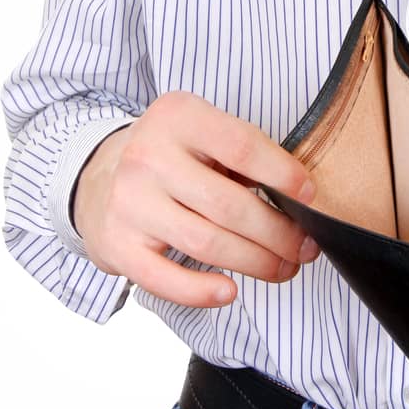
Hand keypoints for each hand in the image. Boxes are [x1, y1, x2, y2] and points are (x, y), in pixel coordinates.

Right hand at [71, 88, 320, 307]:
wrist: (97, 176)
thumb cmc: (169, 156)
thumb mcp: (200, 133)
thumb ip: (240, 154)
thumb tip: (298, 197)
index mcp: (177, 116)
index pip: (242, 146)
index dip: (284, 175)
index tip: (311, 196)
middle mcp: (148, 156)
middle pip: (230, 204)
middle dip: (278, 233)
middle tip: (305, 248)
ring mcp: (129, 202)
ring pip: (207, 243)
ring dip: (255, 262)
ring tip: (282, 268)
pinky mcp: (117, 245)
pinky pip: (165, 279)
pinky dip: (201, 291)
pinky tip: (230, 291)